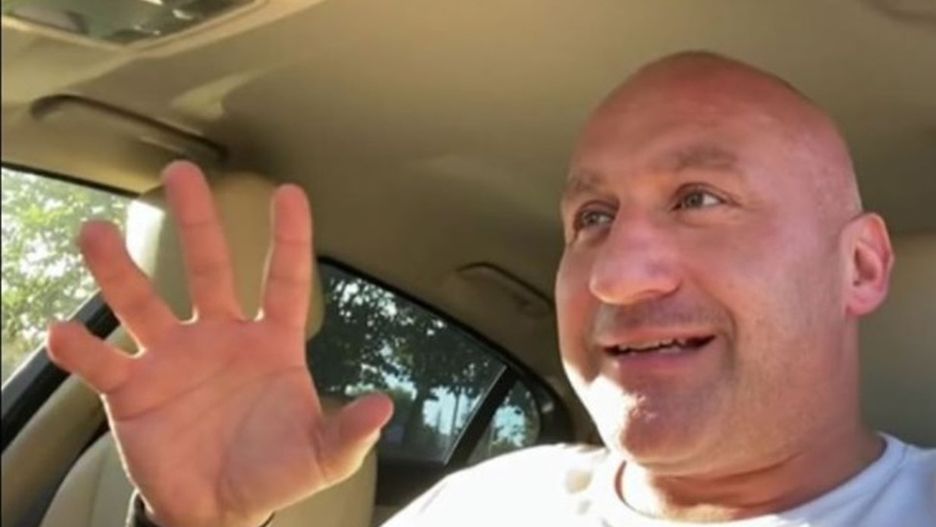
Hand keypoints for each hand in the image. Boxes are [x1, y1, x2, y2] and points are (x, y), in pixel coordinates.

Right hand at [47, 161, 392, 526]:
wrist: (218, 509)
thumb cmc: (273, 471)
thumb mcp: (322, 455)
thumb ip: (348, 432)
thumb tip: (383, 406)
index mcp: (270, 345)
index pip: (283, 281)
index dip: (289, 238)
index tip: (290, 193)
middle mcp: (220, 339)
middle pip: (208, 268)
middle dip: (196, 222)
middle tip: (181, 174)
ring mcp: (173, 360)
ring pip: (144, 303)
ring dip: (118, 271)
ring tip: (96, 234)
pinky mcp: (134, 392)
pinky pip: (104, 364)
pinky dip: (82, 350)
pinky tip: (62, 332)